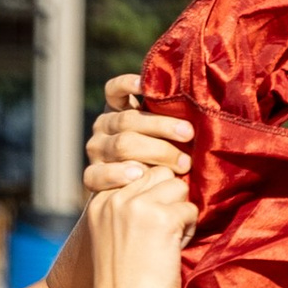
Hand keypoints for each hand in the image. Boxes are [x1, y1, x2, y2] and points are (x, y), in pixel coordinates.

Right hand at [81, 160, 193, 287]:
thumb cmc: (124, 286)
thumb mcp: (112, 238)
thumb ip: (128, 211)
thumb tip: (168, 185)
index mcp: (99, 202)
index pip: (138, 173)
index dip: (154, 196)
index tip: (150, 227)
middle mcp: (115, 198)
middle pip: (160, 174)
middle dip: (169, 199)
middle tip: (163, 233)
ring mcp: (137, 206)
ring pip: (178, 186)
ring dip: (181, 212)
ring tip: (170, 241)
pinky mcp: (161, 218)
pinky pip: (190, 209)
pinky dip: (189, 231)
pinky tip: (174, 251)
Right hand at [85, 74, 193, 196]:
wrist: (136, 203)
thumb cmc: (160, 162)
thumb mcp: (164, 138)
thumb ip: (170, 126)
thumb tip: (197, 115)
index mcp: (117, 111)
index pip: (114, 90)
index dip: (126, 85)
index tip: (144, 85)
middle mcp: (103, 127)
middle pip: (128, 120)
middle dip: (162, 125)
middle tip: (189, 134)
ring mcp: (96, 150)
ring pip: (121, 145)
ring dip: (155, 152)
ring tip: (181, 163)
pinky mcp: (91, 175)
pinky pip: (99, 173)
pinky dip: (119, 174)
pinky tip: (138, 175)